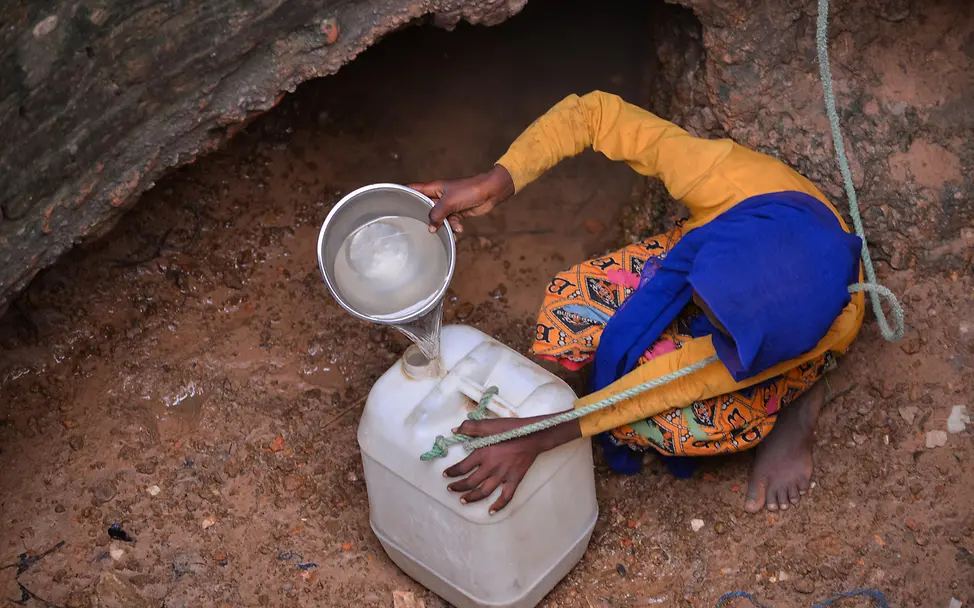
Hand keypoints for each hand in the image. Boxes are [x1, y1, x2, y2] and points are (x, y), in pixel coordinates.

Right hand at [407, 164, 514, 232]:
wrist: (490, 192)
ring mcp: (448, 204)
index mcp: (432, 188)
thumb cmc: (469, 190)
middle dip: (424, 217)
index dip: (402, 193)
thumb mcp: (448, 203)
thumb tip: (430, 227)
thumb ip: (436, 215)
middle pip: (424, 207)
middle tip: (418, 226)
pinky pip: (450, 221)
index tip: (392, 199)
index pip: (413, 189)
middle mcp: (438, 196)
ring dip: (443, 225)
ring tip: (448, 230)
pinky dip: (454, 226)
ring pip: (438, 217)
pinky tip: (459, 229)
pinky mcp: (457, 211)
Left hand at [444, 414, 580, 513]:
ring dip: (471, 497)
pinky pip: (506, 497)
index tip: (445, 475)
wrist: (534, 436)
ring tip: (463, 501)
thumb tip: (454, 431)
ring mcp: (503, 476)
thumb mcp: (489, 424)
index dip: (452, 472)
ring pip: (484, 492)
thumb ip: (470, 427)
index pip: (462, 467)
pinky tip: (491, 511)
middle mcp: (490, 467)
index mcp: (483, 453)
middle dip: (458, 487)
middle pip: (470, 482)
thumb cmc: (511, 429)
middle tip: (450, 489)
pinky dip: (498, 505)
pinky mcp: (514, 480)